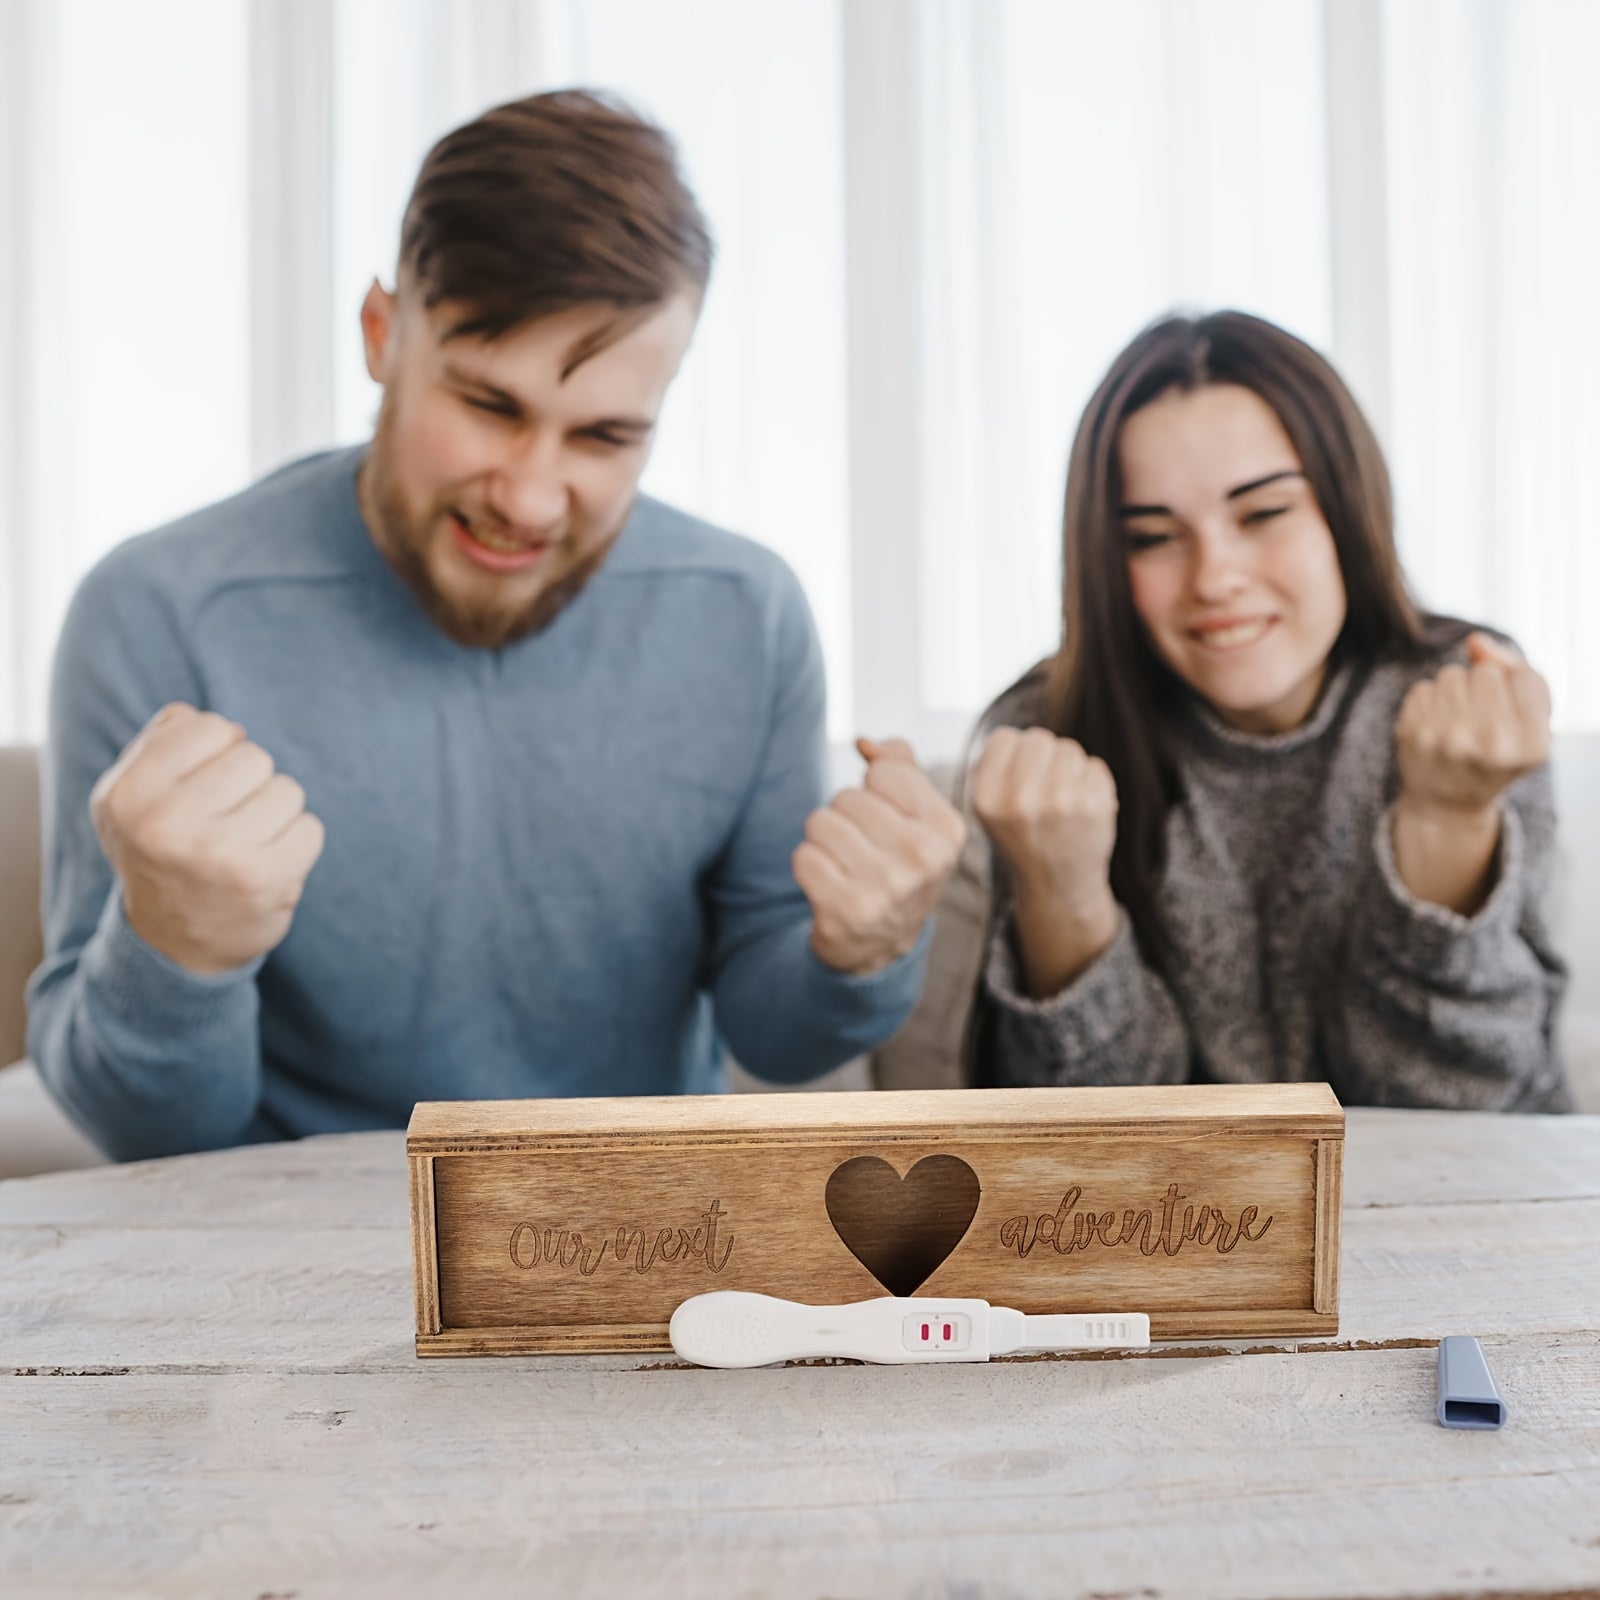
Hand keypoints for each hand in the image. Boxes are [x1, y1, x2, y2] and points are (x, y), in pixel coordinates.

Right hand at [90, 704, 326, 974]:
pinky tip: (268, 862)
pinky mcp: (263, 881)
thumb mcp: (133, 798)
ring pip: (287, 790)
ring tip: (246, 841)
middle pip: (254, 756)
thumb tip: (197, 716)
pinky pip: (311, 828)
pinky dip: (297, 842)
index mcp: (126, 796)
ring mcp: (217, 854)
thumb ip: (160, 743)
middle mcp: (165, 825)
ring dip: (276, 812)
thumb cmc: (163, 852)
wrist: (174, 945)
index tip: (206, 781)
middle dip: (250, 781)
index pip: (208, 727)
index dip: (219, 748)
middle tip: (227, 818)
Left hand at [792, 738, 965, 975]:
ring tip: (844, 864)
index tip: (886, 821)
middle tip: (862, 849)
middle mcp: (923, 858)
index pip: (883, 772)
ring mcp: (886, 887)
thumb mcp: (915, 815)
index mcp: (947, 828)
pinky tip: (830, 885)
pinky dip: (809, 866)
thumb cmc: (897, 864)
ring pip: (820, 823)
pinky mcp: (846, 910)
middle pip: (848, 797)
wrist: (881, 944)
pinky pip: (803, 857)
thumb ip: (898, 765)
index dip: (874, 791)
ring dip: (822, 840)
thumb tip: (864, 743)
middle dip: (844, 817)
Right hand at [971, 727, 1119, 995]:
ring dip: (1069, 766)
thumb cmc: (1024, 840)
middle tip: (1044, 783)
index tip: (1018, 770)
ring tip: (1062, 796)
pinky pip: (1094, 766)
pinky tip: (1081, 805)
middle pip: (1038, 739)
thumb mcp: (989, 811)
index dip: (1013, 750)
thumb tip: (1011, 736)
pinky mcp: (1095, 805)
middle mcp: (1020, 801)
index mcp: (987, 800)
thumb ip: (993, 770)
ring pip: (1069, 749)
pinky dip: (1091, 781)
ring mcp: (1061, 803)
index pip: (1003, 738)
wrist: (1059, 885)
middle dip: (1043, 755)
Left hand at [1396, 633, 1550, 818]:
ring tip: (1458, 724)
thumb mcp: (1529, 721)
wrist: (1447, 802)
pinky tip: (1436, 729)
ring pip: (1452, 674)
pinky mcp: (1413, 734)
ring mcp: (1448, 740)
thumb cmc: (1496, 752)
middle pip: (1486, 672)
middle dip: (1484, 688)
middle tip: (1481, 722)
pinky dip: (1430, 702)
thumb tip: (1475, 641)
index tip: (1511, 718)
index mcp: (1532, 745)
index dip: (1516, 690)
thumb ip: (1517, 671)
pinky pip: (1424, 687)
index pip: (1525, 677)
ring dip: (1455, 692)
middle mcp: (1491, 745)